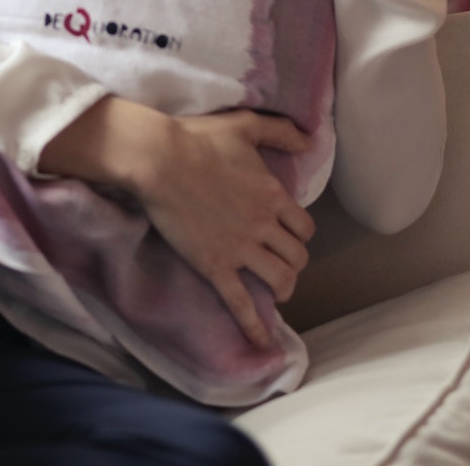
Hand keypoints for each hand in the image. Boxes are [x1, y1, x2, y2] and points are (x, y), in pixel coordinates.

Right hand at [38, 98, 315, 346]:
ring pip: (280, 280)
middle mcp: (264, 226)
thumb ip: (281, 130)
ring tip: (277, 292)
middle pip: (297, 257)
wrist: (159, 160)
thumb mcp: (246, 125)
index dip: (300, 235)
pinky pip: (242, 303)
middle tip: (281, 263)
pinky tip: (265, 345)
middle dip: (293, 263)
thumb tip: (310, 139)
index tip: (288, 235)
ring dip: (283, 288)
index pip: (304, 228)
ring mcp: (240, 249)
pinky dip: (256, 327)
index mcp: (273, 195)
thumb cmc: (199, 139)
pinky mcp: (215, 266)